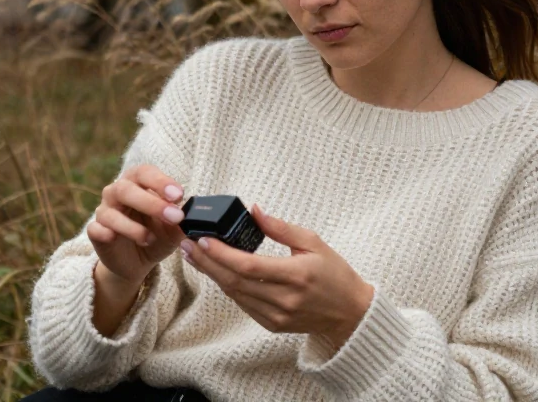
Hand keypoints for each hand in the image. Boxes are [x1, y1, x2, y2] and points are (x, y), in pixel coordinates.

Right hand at [86, 164, 187, 285]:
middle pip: (126, 189)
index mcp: (137, 182)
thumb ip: (181, 220)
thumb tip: (191, 215)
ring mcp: (104, 212)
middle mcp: (117, 192)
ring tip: (150, 238)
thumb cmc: (158, 235)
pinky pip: (95, 229)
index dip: (161, 182)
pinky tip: (115, 237)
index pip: (144, 172)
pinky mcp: (96, 232)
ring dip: (132, 226)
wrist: (138, 261)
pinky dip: (105, 232)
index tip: (179, 195)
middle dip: (151, 203)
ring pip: (111, 212)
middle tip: (174, 217)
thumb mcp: (174, 229)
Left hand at [180, 203, 373, 349]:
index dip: (222, 254)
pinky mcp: (272, 325)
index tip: (202, 239)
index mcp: (297, 275)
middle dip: (207, 262)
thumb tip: (254, 211)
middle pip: (235, 281)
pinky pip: (243, 304)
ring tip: (194, 255)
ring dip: (212, 274)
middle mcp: (285, 299)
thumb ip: (281, 228)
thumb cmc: (335, 273)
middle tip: (187, 244)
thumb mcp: (314, 243)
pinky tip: (216, 271)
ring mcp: (277, 316)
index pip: (249, 266)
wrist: (349, 312)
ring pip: (235, 294)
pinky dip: (227, 286)